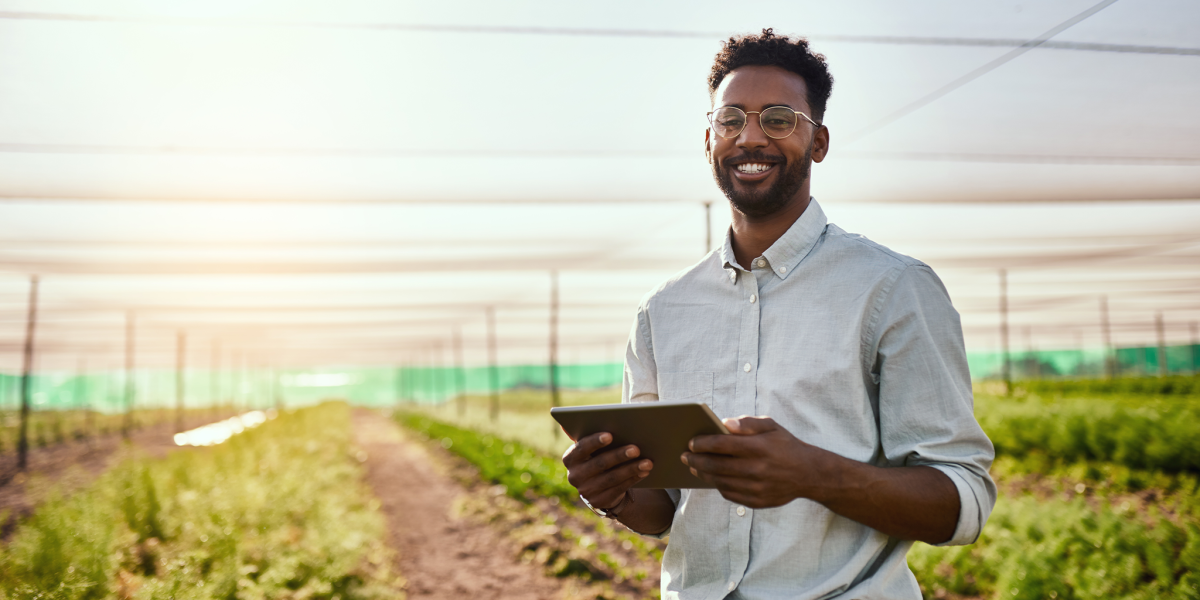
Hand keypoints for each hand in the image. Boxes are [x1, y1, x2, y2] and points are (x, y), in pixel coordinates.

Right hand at [562, 432, 653, 509]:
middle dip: (619, 455)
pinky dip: (633, 479)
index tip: (611, 435)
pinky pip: (619, 489)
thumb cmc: (597, 456)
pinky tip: (645, 471)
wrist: (598, 486)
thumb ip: (588, 433)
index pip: (581, 448)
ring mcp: (586, 491)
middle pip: (600, 464)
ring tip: (648, 461)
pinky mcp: (599, 501)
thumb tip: (567, 423)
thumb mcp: (592, 447)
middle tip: (637, 448)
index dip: (595, 441)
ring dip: (631, 468)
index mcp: (570, 458)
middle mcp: (574, 476)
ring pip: (612, 478)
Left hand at [681, 415, 822, 508]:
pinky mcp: (757, 502)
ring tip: (694, 468)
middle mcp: (757, 469)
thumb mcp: (771, 426)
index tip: (691, 442)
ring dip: (703, 475)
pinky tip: (712, 478)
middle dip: (696, 461)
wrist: (809, 474)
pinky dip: (718, 486)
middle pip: (717, 465)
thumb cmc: (785, 446)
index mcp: (759, 447)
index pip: (722, 444)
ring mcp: (756, 488)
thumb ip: (748, 423)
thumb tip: (725, 423)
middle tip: (684, 457)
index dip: (703, 443)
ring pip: (720, 482)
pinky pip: (730, 495)